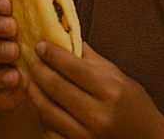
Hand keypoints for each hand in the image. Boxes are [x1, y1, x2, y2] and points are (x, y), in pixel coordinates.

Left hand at [26, 42, 163, 138]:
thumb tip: (66, 35)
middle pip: (54, 86)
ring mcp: (87, 134)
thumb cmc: (134, 105)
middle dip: (37, 69)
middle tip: (30, 61)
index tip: (39, 45)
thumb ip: (91, 59)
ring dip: (33, 92)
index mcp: (110, 90)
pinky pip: (50, 131)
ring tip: (29, 80)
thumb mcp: (119, 77)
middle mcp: (98, 114)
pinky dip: (42, 116)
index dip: (51, 53)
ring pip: (47, 110)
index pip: (71, 67)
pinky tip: (42, 104)